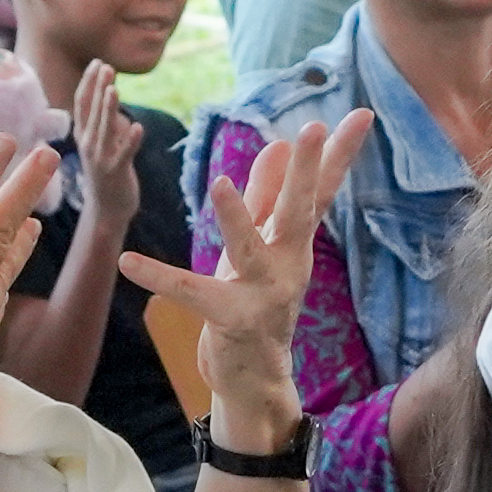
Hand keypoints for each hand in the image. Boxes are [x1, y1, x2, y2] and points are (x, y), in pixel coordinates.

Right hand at [67, 61, 142, 229]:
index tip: (97, 62)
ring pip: (104, 129)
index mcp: (83, 135)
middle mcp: (88, 145)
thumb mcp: (103, 144)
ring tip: (114, 88)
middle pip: (92, 111)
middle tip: (105, 66)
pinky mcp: (116, 172)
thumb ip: (107, 123)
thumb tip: (113, 103)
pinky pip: (124, 154)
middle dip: (98, 87)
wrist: (106, 211)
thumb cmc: (107, 173)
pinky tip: (137, 126)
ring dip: (109, 108)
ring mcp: (101, 159)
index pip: (82, 104)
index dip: (89, 82)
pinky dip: (130, 141)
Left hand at [126, 109, 371, 443]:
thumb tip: (275, 144)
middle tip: (311, 128)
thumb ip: (267, 195)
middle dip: (304, 171)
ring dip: (237, 218)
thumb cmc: (257, 301)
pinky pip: (192, 294)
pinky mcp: (231, 320)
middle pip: (298, 211)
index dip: (339, 153)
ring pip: (250, 250)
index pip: (321, 191)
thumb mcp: (262, 244)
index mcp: (295, 243)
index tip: (361, 114)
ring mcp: (264, 294)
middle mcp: (288, 264)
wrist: (256, 377)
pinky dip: (160, 278)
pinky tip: (129, 261)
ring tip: (222, 184)